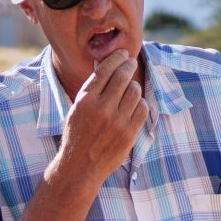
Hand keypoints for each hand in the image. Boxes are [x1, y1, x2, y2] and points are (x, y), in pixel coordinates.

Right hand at [51, 50, 145, 187]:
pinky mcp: (129, 134)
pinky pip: (143, 109)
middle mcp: (101, 108)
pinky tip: (136, 106)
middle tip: (131, 63)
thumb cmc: (77, 135)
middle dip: (129, 66)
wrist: (80, 167)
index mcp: (85, 100)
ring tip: (131, 88)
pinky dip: (141, 104)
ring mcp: (117, 122)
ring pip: (135, 91)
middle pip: (123, 77)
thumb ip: (92, 90)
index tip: (123, 53)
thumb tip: (105, 66)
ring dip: (134, 87)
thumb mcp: (77, 109)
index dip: (117, 58)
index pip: (105, 70)